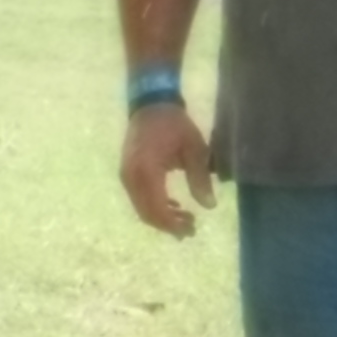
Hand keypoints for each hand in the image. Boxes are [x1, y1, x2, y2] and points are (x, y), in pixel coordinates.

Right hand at [121, 102, 218, 235]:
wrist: (150, 106)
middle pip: (147, 213)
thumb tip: (209, 206)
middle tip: (192, 229)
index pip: (157, 208)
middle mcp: (131, 177)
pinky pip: (139, 197)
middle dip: (168, 225)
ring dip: (162, 217)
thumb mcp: (194, 149)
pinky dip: (155, 206)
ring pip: (141, 207)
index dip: (173, 224)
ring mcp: (126, 176)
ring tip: (187, 219)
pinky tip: (174, 206)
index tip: (192, 229)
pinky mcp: (127, 173)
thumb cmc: (175, 125)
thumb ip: (200, 178)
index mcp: (147, 171)